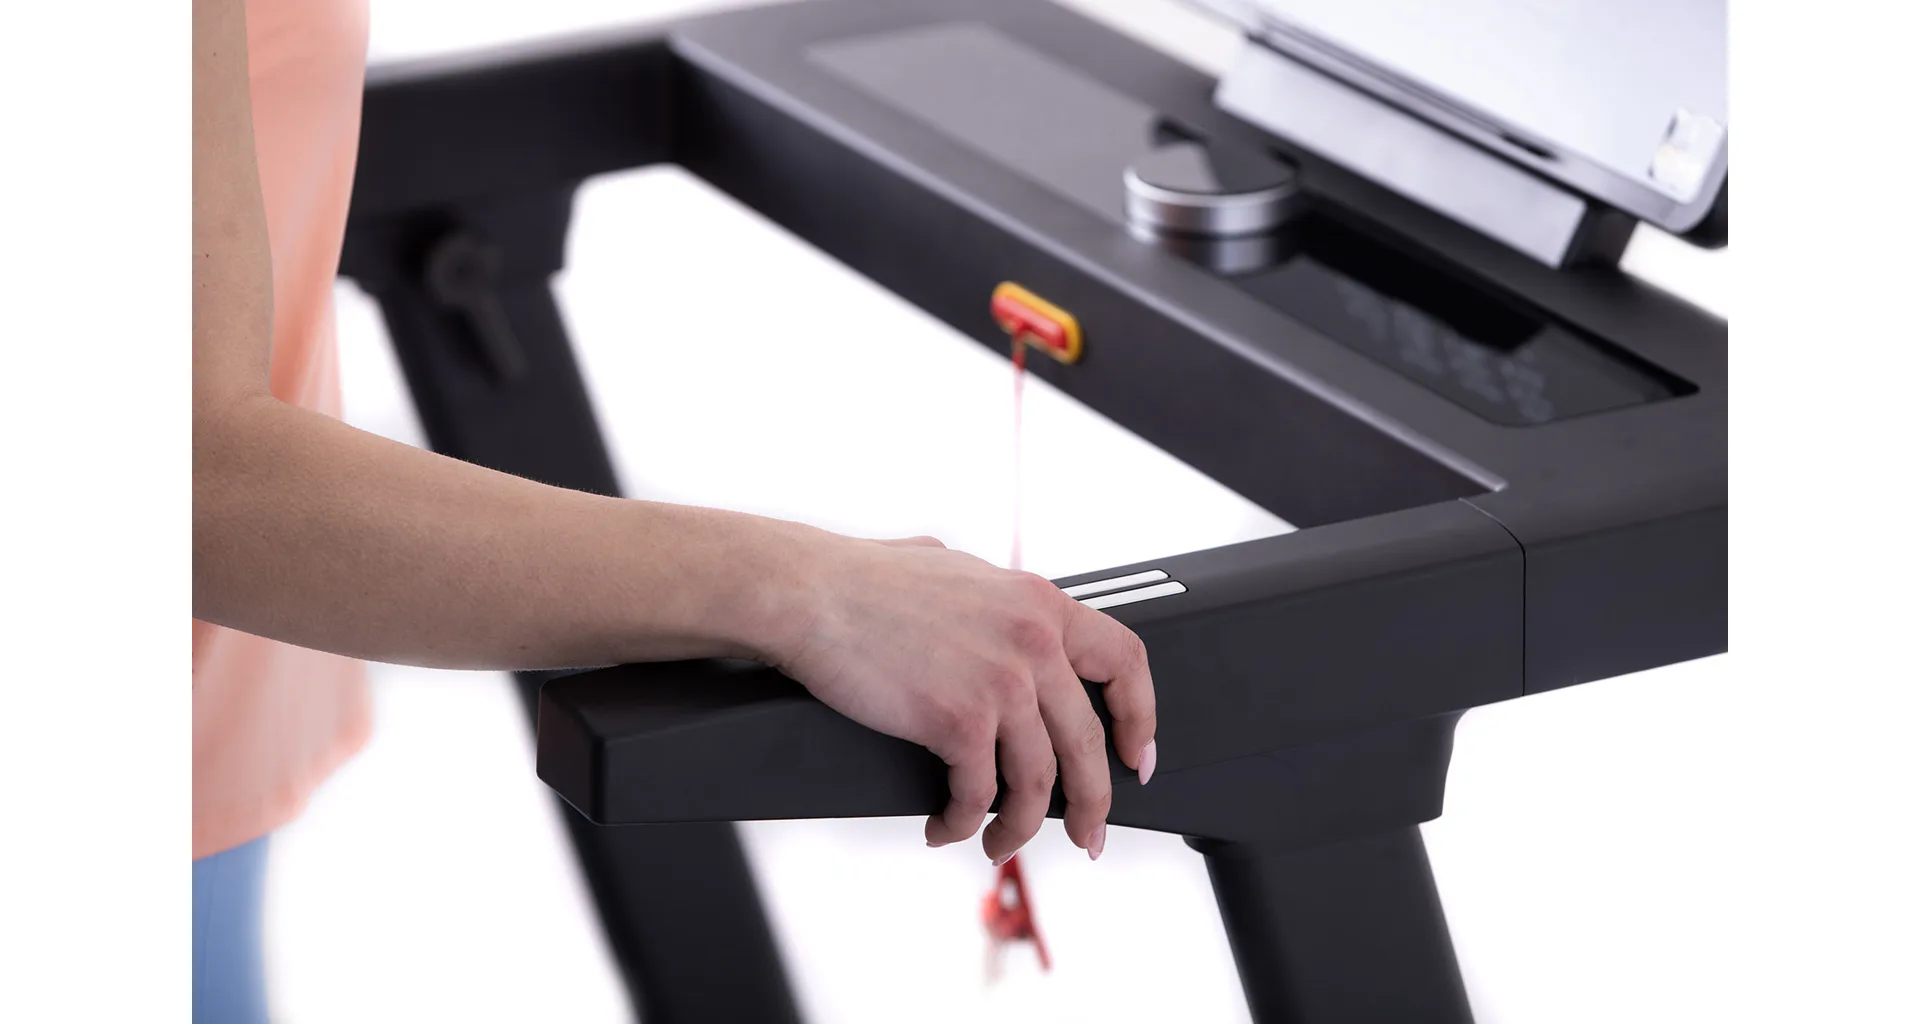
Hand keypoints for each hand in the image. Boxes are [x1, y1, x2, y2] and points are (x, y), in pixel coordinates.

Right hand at [769, 533, 1157, 862]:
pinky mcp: (960, 719)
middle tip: (1088, 834)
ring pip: (1039, 781)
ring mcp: (1001, 682)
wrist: (810, 594)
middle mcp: (1033, 641)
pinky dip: (964, 822)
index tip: (1136, 755)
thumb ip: (991, 600)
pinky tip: (949, 826)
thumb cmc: (861, 581)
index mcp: (1039, 602)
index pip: (1125, 661)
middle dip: (1094, 802)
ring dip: (1022, 827)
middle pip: (1088, 742)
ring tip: (1000, 844)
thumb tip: (993, 616)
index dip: (1139, 717)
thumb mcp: (954, 569)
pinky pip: (979, 793)